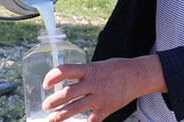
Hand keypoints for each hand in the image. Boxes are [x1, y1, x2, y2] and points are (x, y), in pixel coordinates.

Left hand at [41, 56, 165, 121]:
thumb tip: (65, 83)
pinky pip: (92, 120)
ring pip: (76, 107)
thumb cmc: (115, 69)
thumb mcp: (96, 66)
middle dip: (54, 101)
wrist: (137, 76)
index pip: (65, 70)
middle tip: (45, 106)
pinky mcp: (106, 108)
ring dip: (62, 115)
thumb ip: (82, 75)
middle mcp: (93, 83)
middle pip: (68, 93)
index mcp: (88, 70)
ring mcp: (100, 97)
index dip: (52, 77)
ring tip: (51, 119)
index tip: (45, 84)